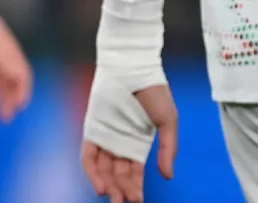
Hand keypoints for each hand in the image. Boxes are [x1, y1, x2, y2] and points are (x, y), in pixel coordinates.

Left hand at [82, 84, 178, 202]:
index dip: (136, 186)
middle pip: (118, 173)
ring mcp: (105, 137)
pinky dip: (93, 173)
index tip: (139, 200)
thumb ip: (168, 149)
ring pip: (104, 169)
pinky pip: (89, 157)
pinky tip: (101, 186)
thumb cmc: (155, 92)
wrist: (134, 69)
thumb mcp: (168, 121)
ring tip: (114, 199)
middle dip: (122, 190)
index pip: (134, 170)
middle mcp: (120, 142)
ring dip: (109, 185)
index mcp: (139, 141)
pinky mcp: (92, 130)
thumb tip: (167, 176)